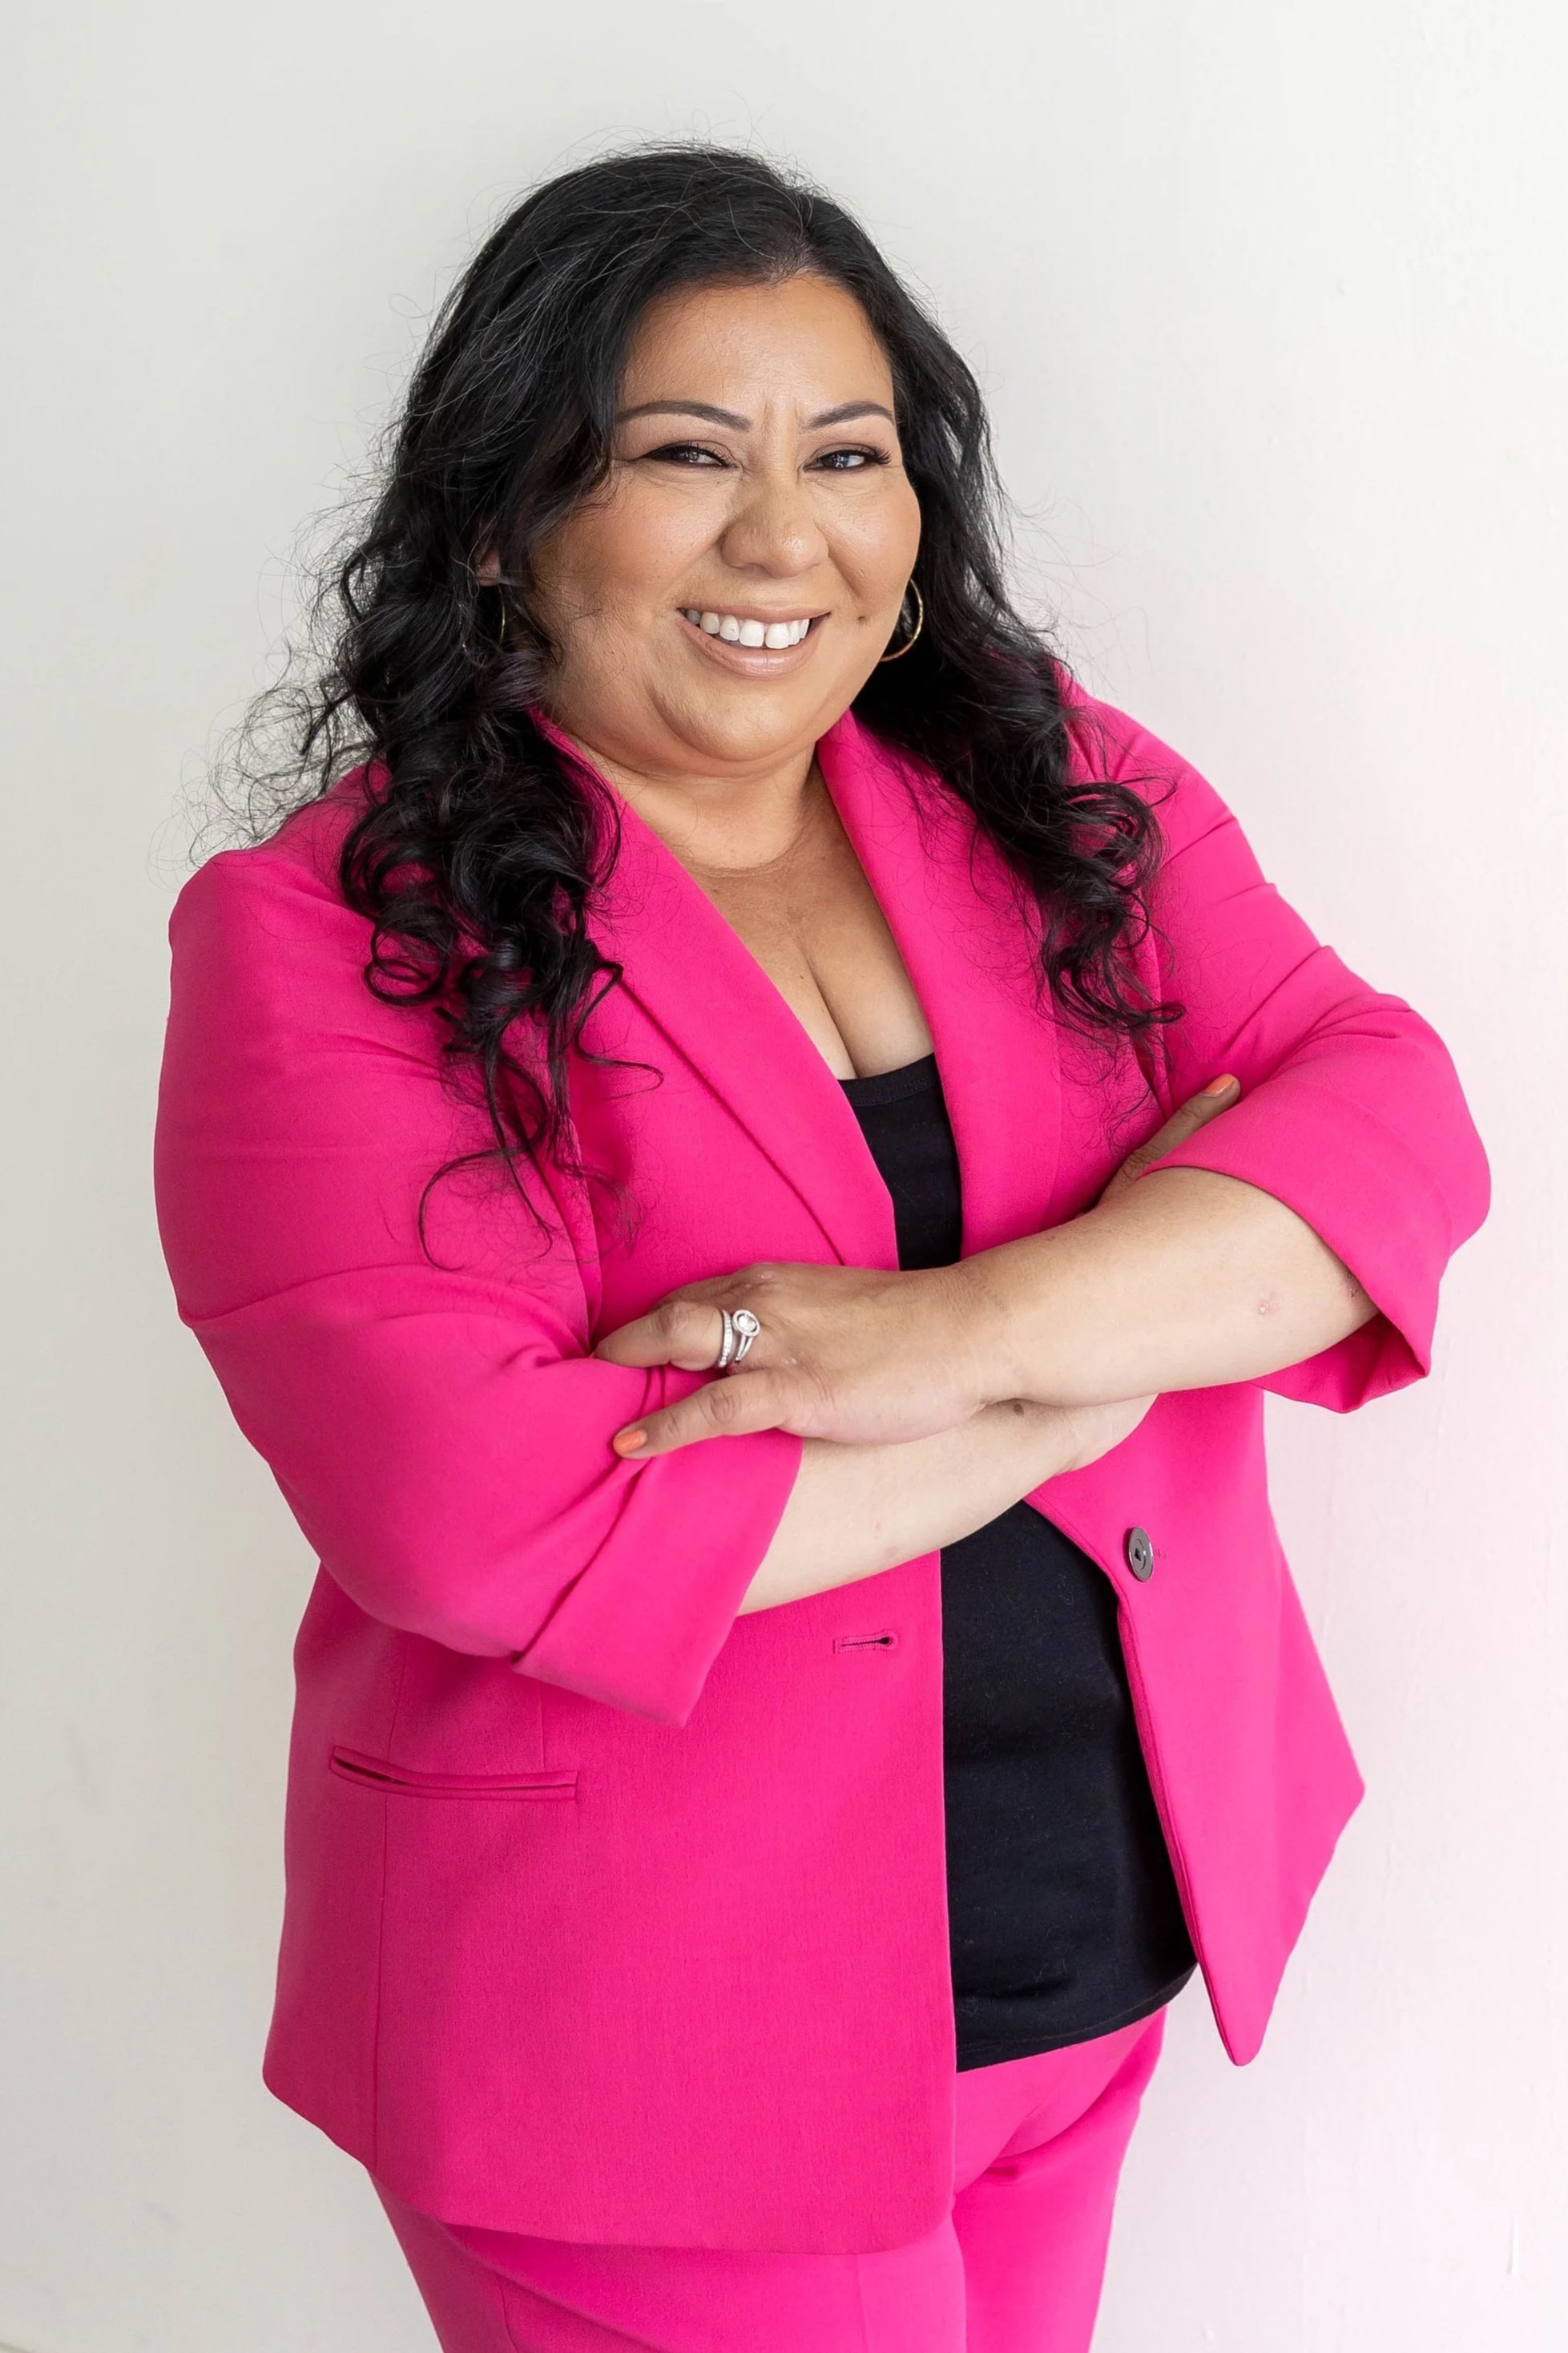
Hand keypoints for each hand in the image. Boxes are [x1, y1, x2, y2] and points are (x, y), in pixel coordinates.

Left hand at [594, 1074, 1239, 1456]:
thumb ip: (942, 1271)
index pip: (728, 1284)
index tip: (640, 1322)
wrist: (1000, 1335)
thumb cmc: (978, 1316)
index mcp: (810, 1277)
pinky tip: (619, 1447)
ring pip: (681, 1344)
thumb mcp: (942, 1291)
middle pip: (686, 1305)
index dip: (678, 1305)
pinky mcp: (792, 1388)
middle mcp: (782, 1297)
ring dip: (629, 1365)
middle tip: (580, 1351)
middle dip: (631, 1329)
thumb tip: (1050, 1196)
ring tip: (582, 1394)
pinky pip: (709, 1409)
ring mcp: (783, 1343)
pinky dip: (660, 1424)